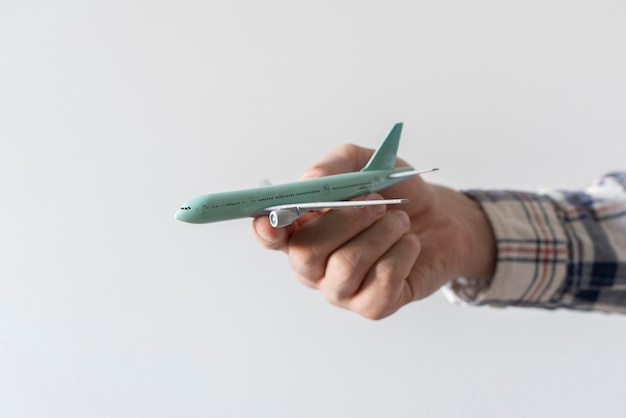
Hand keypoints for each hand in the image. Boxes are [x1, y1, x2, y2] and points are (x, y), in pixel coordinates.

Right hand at [253, 144, 495, 318]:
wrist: (441, 220)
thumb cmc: (396, 193)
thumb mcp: (368, 164)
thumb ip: (337, 165)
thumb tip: (311, 178)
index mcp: (303, 229)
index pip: (270, 237)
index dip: (266, 231)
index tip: (271, 221)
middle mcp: (314, 265)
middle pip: (305, 254)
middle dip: (345, 221)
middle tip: (377, 204)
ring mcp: (341, 289)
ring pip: (345, 267)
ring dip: (380, 234)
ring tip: (401, 220)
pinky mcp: (372, 306)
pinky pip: (380, 285)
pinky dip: (401, 255)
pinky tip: (409, 244)